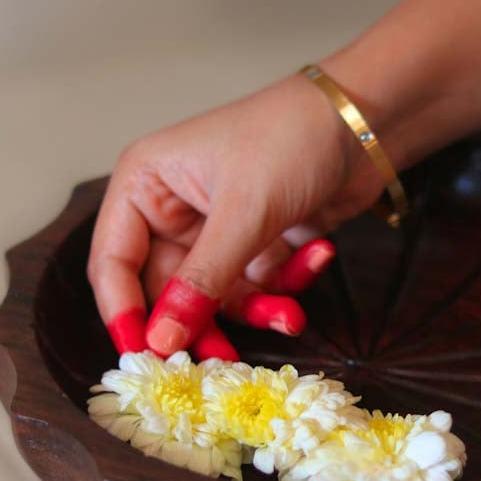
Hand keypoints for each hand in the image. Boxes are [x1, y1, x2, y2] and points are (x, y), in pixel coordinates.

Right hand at [86, 74, 384, 360]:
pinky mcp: (259, 238)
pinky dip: (288, 280)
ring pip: (218, 294)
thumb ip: (200, 282)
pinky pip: (259, 283)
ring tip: (290, 316)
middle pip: (167, 289)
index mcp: (147, 183)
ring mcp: (219, 224)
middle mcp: (175, 205)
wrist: (367, 118)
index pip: (113, 262)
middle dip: (202, 322)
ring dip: (256, 307)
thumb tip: (158, 342)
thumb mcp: (243, 213)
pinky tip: (319, 252)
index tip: (144, 360)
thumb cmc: (292, 138)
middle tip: (224, 362)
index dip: (124, 314)